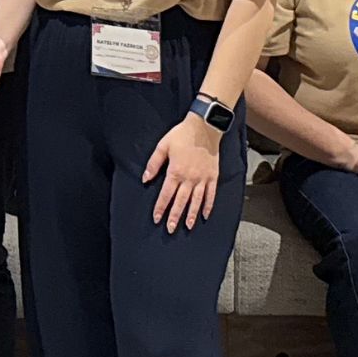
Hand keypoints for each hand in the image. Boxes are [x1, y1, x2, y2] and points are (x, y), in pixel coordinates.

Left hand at [142, 114, 223, 231]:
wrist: (204, 127)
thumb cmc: (182, 135)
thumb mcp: (163, 146)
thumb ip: (153, 164)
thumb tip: (145, 179)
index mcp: (175, 172)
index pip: (166, 195)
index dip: (160, 208)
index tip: (157, 219)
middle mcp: (189, 178)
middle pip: (181, 202)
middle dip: (175, 216)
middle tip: (170, 229)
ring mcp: (203, 178)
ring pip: (196, 201)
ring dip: (191, 215)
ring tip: (188, 226)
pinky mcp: (213, 176)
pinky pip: (211, 194)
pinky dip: (208, 205)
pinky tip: (205, 215)